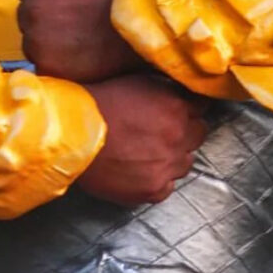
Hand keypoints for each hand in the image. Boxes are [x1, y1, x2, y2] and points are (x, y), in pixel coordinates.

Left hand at [16, 0, 144, 81]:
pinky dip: (55, 63)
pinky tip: (75, 58)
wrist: (135, 31)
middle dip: (43, 20)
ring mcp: (35, 37)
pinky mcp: (44, 63)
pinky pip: (41, 63)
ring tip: (76, 43)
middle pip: (25, 15)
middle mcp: (31, 7)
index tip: (59, 5)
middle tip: (71, 26)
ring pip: (31, 42)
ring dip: (46, 44)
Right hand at [76, 73, 208, 205]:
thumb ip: (165, 90)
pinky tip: (141, 169)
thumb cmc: (98, 104)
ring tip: (150, 152)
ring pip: (186, 163)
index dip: (187, 109)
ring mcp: (167, 166)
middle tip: (163, 132)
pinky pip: (168, 186)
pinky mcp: (154, 190)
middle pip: (198, 135)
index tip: (178, 111)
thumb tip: (180, 94)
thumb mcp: (136, 82)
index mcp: (176, 107)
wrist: (72, 134)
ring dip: (174, 156)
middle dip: (185, 132)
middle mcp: (178, 136)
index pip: (200, 108)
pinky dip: (159, 178)